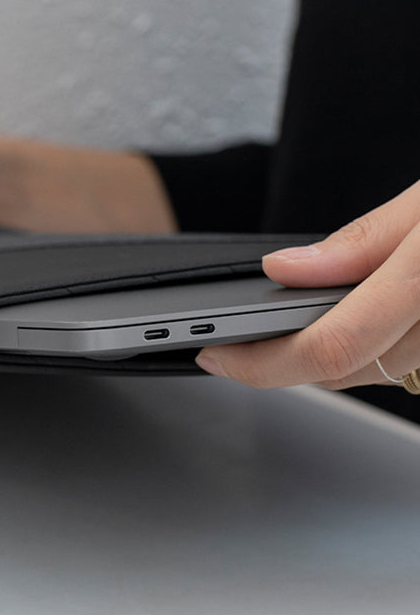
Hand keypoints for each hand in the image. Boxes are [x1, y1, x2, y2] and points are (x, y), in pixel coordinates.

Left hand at [196, 181, 419, 389]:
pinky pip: (399, 363)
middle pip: (344, 370)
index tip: (216, 354)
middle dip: (278, 362)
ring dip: (318, 356)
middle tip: (229, 346)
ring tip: (275, 329)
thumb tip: (283, 268)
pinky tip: (336, 321)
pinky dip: (361, 348)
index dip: (261, 362)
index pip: (332, 346)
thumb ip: (361, 241)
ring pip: (370, 373)